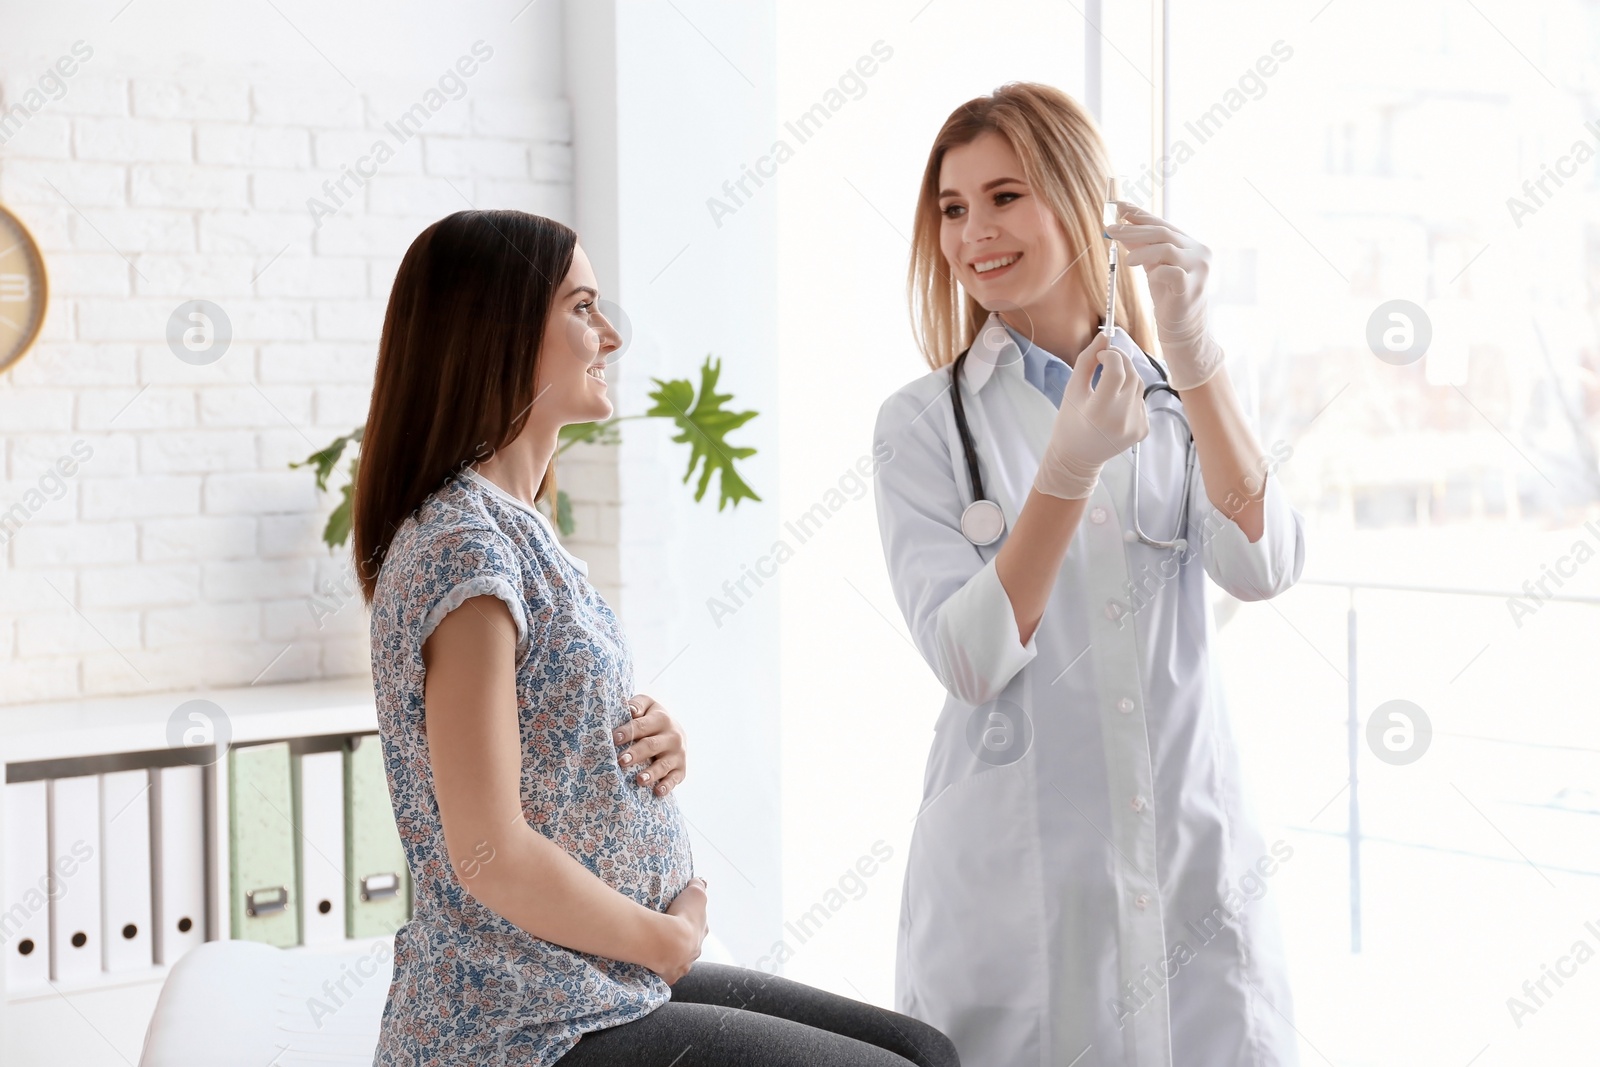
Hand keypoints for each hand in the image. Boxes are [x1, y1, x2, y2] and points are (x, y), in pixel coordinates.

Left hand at [615, 694, 686, 795]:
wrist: (676, 730)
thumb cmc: (651, 718)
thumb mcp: (647, 705)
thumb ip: (637, 705)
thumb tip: (630, 710)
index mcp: (662, 719)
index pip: (642, 726)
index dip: (628, 732)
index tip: (614, 738)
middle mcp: (673, 736)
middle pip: (652, 746)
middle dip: (636, 754)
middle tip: (621, 761)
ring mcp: (678, 754)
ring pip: (664, 765)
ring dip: (651, 773)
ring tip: (639, 780)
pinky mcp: (681, 769)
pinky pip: (675, 779)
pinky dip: (667, 786)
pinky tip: (657, 791)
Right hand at [653, 876, 708, 984]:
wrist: (668, 943)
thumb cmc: (682, 916)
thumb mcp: (695, 893)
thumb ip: (699, 885)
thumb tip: (701, 881)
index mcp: (701, 932)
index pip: (700, 926)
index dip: (692, 921)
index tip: (682, 917)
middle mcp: (695, 951)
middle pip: (690, 946)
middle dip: (682, 941)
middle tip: (666, 934)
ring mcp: (683, 966)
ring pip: (679, 962)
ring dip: (670, 956)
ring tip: (656, 949)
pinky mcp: (670, 977)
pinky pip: (664, 974)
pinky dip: (659, 970)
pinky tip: (650, 965)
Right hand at [1033, 334, 1148, 499]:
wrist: (1078, 457)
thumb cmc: (1070, 422)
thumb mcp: (1072, 389)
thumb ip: (1087, 360)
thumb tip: (1104, 336)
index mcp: (1100, 410)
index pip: (1116, 369)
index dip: (1110, 355)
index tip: (1100, 356)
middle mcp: (1121, 419)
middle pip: (1130, 374)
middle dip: (1120, 361)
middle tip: (1106, 362)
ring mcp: (1135, 426)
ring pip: (1138, 385)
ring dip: (1125, 378)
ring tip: (1108, 387)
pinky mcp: (1143, 430)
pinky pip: (1141, 401)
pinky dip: (1130, 396)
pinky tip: (1114, 406)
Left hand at [1106, 201, 1224, 390]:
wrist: (1183, 329)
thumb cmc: (1168, 297)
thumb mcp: (1153, 267)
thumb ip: (1141, 246)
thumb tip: (1120, 226)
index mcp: (1191, 245)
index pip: (1163, 223)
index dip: (1140, 214)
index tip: (1119, 207)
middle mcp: (1199, 252)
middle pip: (1163, 232)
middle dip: (1134, 228)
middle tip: (1110, 228)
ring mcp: (1198, 270)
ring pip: (1167, 247)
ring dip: (1141, 248)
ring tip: (1124, 255)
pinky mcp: (1191, 287)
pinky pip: (1171, 271)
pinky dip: (1153, 268)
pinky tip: (1140, 270)